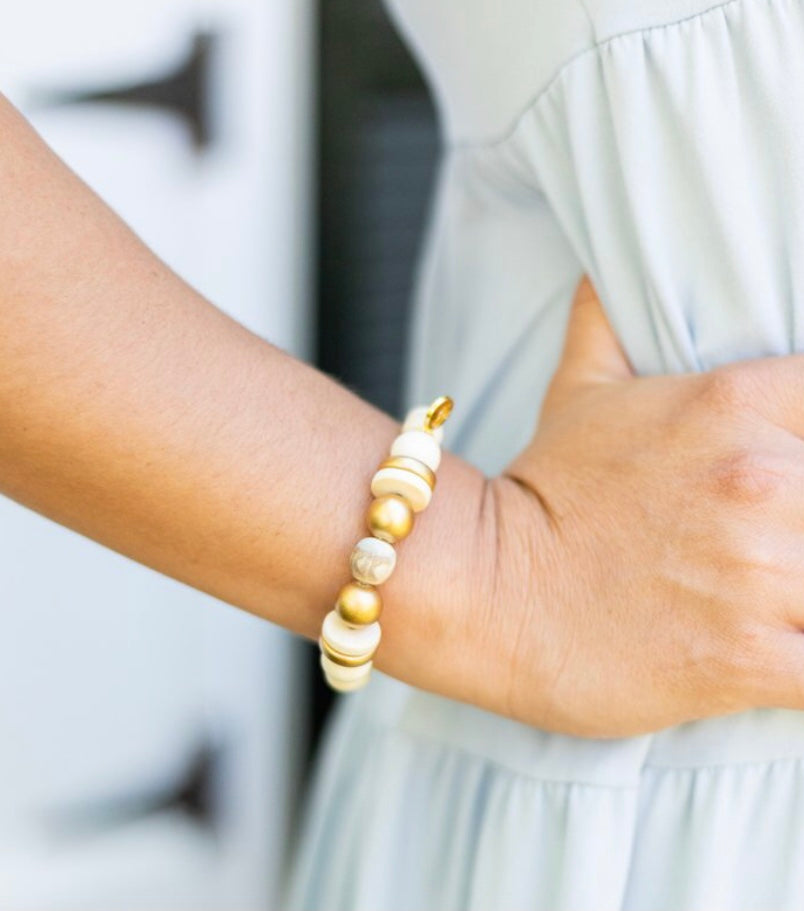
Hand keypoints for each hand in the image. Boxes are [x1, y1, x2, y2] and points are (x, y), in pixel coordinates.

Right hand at [491, 275, 803, 736]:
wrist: (484, 591)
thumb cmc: (539, 496)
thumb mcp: (579, 391)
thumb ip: (607, 321)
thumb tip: (603, 270)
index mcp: (735, 407)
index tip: (797, 464)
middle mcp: (761, 482)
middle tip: (781, 539)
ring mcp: (760, 575)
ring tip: (783, 598)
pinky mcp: (750, 659)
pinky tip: (789, 653)